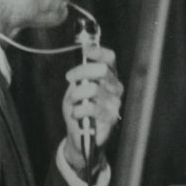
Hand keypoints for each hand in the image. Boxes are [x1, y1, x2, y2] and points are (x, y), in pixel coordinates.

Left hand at [62, 43, 122, 171]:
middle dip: (81, 71)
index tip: (85, 51)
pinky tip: (77, 114)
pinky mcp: (111, 118)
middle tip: (70, 78)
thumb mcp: (75, 89)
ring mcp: (115, 103)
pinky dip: (78, 110)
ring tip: (73, 102)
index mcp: (109, 77)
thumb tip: (80, 64)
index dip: (98, 52)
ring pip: (93, 89)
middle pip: (101, 70)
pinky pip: (91, 108)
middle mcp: (115, 88)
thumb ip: (79, 77)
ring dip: (77, 95)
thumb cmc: (79, 109)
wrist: (80, 134)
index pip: (110, 59)